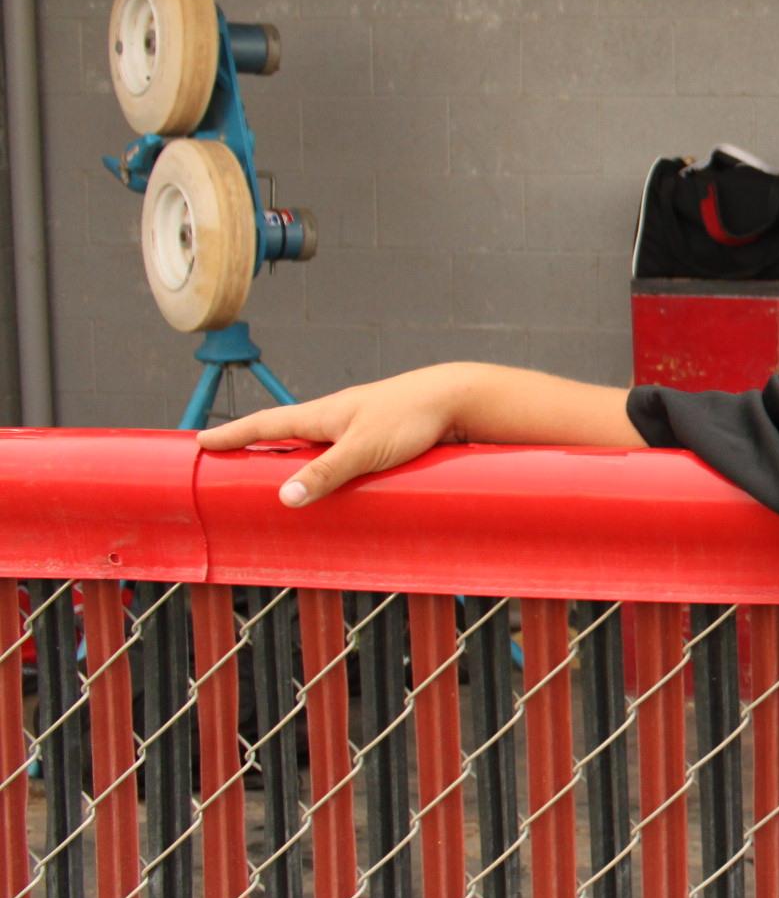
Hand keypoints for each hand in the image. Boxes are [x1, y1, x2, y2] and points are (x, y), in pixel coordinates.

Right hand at [196, 365, 474, 506]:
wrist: (458, 399)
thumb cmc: (411, 417)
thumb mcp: (363, 449)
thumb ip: (325, 473)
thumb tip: (284, 498)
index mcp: (322, 414)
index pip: (265, 424)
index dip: (232, 435)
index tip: (201, 441)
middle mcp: (335, 417)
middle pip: (284, 433)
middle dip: (255, 447)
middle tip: (227, 458)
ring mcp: (357, 426)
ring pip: (313, 444)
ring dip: (291, 459)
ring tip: (270, 479)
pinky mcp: (380, 437)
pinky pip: (341, 454)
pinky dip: (325, 467)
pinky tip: (329, 482)